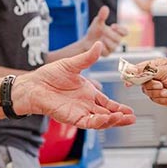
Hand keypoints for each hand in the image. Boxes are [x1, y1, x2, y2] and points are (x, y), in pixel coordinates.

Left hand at [14, 42, 135, 128]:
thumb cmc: (49, 75)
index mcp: (88, 93)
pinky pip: (88, 122)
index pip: (107, 103)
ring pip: (100, 120)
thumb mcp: (72, 64)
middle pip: (107, 114)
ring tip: (124, 118)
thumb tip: (99, 44)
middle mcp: (85, 104)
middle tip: (132, 118)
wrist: (34, 84)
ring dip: (112, 121)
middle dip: (120, 117)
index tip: (130, 111)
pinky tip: (107, 119)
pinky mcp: (72, 117)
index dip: (119, 107)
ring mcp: (79, 112)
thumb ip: (87, 58)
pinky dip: (98, 122)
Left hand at [82, 6, 127, 55]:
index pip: (125, 32)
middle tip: (103, 30)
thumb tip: (105, 7)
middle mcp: (116, 41)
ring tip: (100, 37)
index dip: (121, 29)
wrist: (86, 41)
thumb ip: (102, 16)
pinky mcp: (106, 54)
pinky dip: (101, 47)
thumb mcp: (98, 22)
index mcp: (117, 33)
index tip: (112, 26)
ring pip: (114, 46)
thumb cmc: (95, 31)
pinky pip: (106, 51)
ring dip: (106, 40)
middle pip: (119, 39)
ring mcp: (112, 49)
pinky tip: (97, 43)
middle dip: (110, 34)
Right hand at [137, 58, 166, 110]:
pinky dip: (163, 99)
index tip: (127, 79)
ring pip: (147, 92)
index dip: (133, 73)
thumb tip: (134, 70)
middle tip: (160, 85)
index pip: (140, 68)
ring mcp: (159, 87)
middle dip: (151, 85)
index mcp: (158, 66)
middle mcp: (157, 76)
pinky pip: (154, 100)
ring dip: (158, 93)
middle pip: (142, 81)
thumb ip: (149, 71)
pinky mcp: (161, 97)